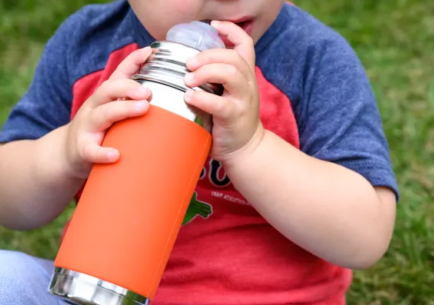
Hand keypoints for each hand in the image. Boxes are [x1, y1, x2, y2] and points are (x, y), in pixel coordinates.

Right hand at [64, 47, 152, 178]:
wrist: (67, 154)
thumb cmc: (100, 130)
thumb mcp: (114, 111)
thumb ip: (134, 103)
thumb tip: (170, 96)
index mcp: (106, 97)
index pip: (118, 75)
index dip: (132, 61)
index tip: (149, 51)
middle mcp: (95, 107)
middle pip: (108, 90)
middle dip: (128, 87)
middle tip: (149, 91)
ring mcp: (87, 127)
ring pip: (102, 115)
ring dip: (122, 110)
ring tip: (143, 109)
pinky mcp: (82, 149)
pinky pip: (91, 150)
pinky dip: (103, 152)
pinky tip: (116, 155)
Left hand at [183, 20, 263, 163]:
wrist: (246, 149)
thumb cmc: (230, 119)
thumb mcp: (229, 93)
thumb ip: (216, 78)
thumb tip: (186, 62)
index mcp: (244, 74)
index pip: (245, 44)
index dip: (231, 30)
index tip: (213, 26)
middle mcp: (247, 83)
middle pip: (232, 56)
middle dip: (207, 56)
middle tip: (188, 65)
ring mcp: (243, 100)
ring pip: (230, 73)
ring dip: (206, 72)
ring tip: (188, 80)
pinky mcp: (235, 116)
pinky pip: (220, 103)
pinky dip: (202, 98)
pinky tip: (189, 98)